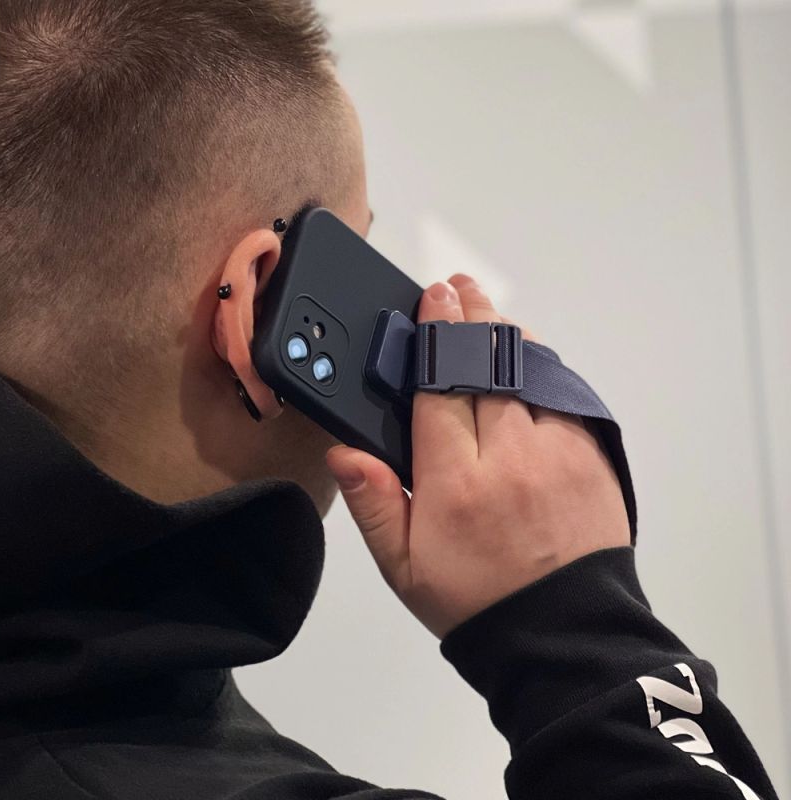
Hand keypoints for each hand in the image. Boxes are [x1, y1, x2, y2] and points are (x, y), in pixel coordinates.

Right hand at [326, 273, 629, 638]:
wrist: (561, 633)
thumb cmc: (478, 600)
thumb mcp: (405, 568)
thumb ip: (374, 504)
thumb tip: (346, 452)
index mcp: (457, 483)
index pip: (440, 386)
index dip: (432, 335)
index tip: (429, 300)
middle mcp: (511, 457)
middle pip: (487, 364)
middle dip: (469, 317)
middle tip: (455, 287)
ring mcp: (559, 452)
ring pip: (529, 370)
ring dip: (504, 333)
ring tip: (485, 307)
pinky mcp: (591, 456)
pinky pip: (562, 392)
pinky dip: (540, 365)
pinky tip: (523, 352)